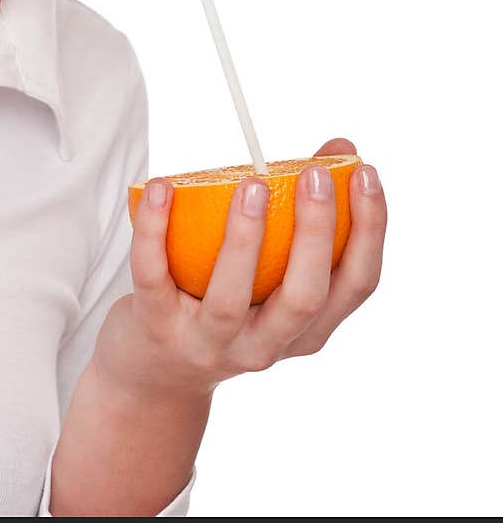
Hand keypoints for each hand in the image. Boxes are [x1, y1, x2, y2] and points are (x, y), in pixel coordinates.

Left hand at [92, 137, 386, 400]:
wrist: (156, 374)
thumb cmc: (226, 303)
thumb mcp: (273, 279)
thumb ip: (305, 217)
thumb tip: (341, 148)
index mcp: (307, 330)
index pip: (356, 285)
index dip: (369, 230)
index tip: (366, 173)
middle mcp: (266, 345)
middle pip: (303, 298)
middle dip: (315, 233)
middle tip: (315, 174)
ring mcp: (209, 342)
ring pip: (231, 298)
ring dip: (244, 238)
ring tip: (252, 184)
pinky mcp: (156, 327)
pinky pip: (153, 276)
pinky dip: (154, 229)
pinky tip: (161, 186)